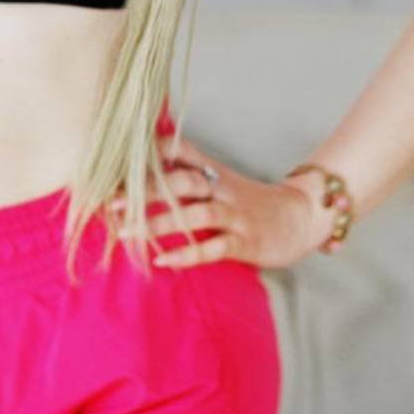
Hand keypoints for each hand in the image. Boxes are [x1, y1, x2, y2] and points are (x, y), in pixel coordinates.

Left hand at [109, 137, 329, 269]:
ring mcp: (235, 215)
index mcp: (215, 172)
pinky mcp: (245, 242)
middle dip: (146, 191)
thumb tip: (151, 159)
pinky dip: (187, 254)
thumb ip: (190, 170)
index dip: (151, 153)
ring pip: (195, 214)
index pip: (181, 153)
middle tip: (112, 202)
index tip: (118, 161)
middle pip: (182, 181)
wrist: (302, 217)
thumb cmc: (252, 201)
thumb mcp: (222, 179)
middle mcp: (222, 188)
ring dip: (159, 224)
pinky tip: (163, 261)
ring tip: (127, 234)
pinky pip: (213, 248)